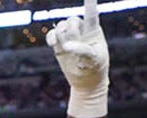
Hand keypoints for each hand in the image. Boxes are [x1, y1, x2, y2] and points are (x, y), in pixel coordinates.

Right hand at [47, 0, 108, 117]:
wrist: (86, 80)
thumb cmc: (95, 68)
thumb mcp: (94, 59)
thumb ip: (82, 50)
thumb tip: (66, 45)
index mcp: (94, 30)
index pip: (91, 13)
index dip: (89, 2)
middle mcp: (81, 30)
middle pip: (71, 21)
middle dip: (70, 32)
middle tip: (72, 46)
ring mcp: (69, 37)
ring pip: (60, 26)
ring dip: (60, 35)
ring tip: (62, 46)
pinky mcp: (59, 45)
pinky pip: (51, 35)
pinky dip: (50, 38)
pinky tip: (52, 44)